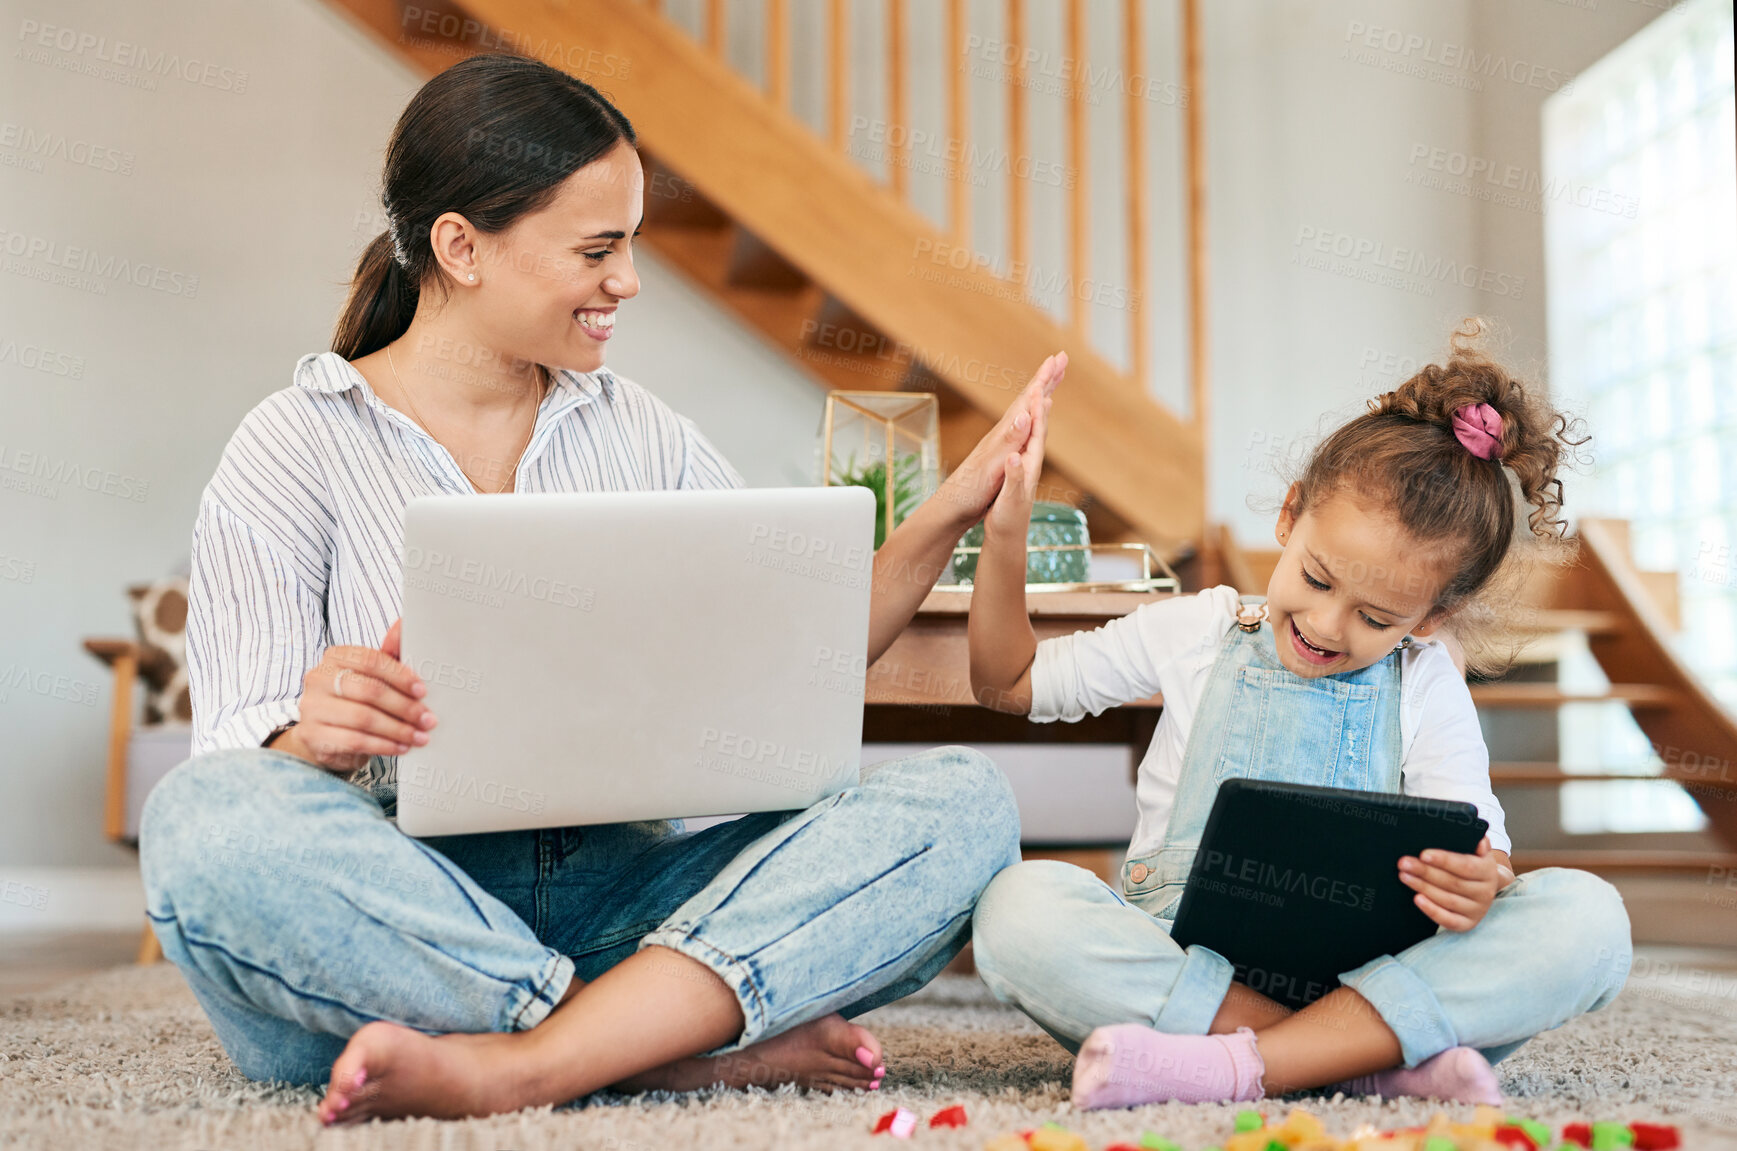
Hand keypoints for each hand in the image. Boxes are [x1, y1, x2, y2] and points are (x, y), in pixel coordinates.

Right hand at [275, 619, 436, 774]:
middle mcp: (318, 678)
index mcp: (335, 657)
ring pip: (363, 718)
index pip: (371, 661)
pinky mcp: (312, 735)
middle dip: (405, 707)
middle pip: (369, 691)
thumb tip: (405, 625)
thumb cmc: (356, 701)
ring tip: (420, 736)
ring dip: (398, 729)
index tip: (423, 691)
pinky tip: (401, 747)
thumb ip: (390, 655)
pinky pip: (354, 741)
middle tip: (428, 719)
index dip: (401, 676)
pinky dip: (383, 745)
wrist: (325, 737)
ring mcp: (311, 707)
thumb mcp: (373, 677)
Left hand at [934, 352, 1067, 524]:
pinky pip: (1024, 425)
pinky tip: (1035, 414)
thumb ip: (1010, 441)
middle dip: (1046, 378)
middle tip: (1062, 358)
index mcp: (1005, 433)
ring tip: (1053, 379)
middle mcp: (1004, 433)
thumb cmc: (972, 489)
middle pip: (1028, 398)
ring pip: (1027, 409)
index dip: (1044, 378)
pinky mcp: (1003, 452)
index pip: (1028, 399)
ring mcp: (1004, 441)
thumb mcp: (993, 466)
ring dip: (1041, 392)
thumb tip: (1025, 414)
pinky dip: (1034, 414)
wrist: (954, 505)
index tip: (1059, 358)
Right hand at [983, 392, 1051, 541]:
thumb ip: (1013, 477)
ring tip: (1045, 386)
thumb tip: (1015, 457)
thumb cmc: (1007, 520)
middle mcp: (1033, 460)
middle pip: (1043, 422)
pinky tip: (1031, 419)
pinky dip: (1031, 423)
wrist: (1009, 538)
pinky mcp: (1020, 467)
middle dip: (1046, 395)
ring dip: (1040, 405)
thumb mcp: (1009, 500)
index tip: (1037, 386)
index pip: (1036, 431)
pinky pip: (1029, 437)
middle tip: (1054, 369)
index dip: (1036, 409)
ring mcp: (1028, 463)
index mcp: (1030, 464)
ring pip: (1038, 428)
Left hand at [1399, 836, 1499, 931]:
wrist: (1483, 887)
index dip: (1444, 860)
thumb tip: (1479, 839)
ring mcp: (1477, 910)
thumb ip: (1476, 842)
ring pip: (1447, 900)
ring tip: (1403, 876)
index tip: (1423, 854)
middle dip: (1425, 872)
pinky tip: (1417, 898)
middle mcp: (1485, 893)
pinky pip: (1448, 920)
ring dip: (1423, 887)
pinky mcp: (1467, 924)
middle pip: (1452, 882)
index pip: (1466, 866)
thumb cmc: (1472, 864)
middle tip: (1404, 863)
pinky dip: (1432, 910)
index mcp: (1488, 871)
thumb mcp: (1477, 852)